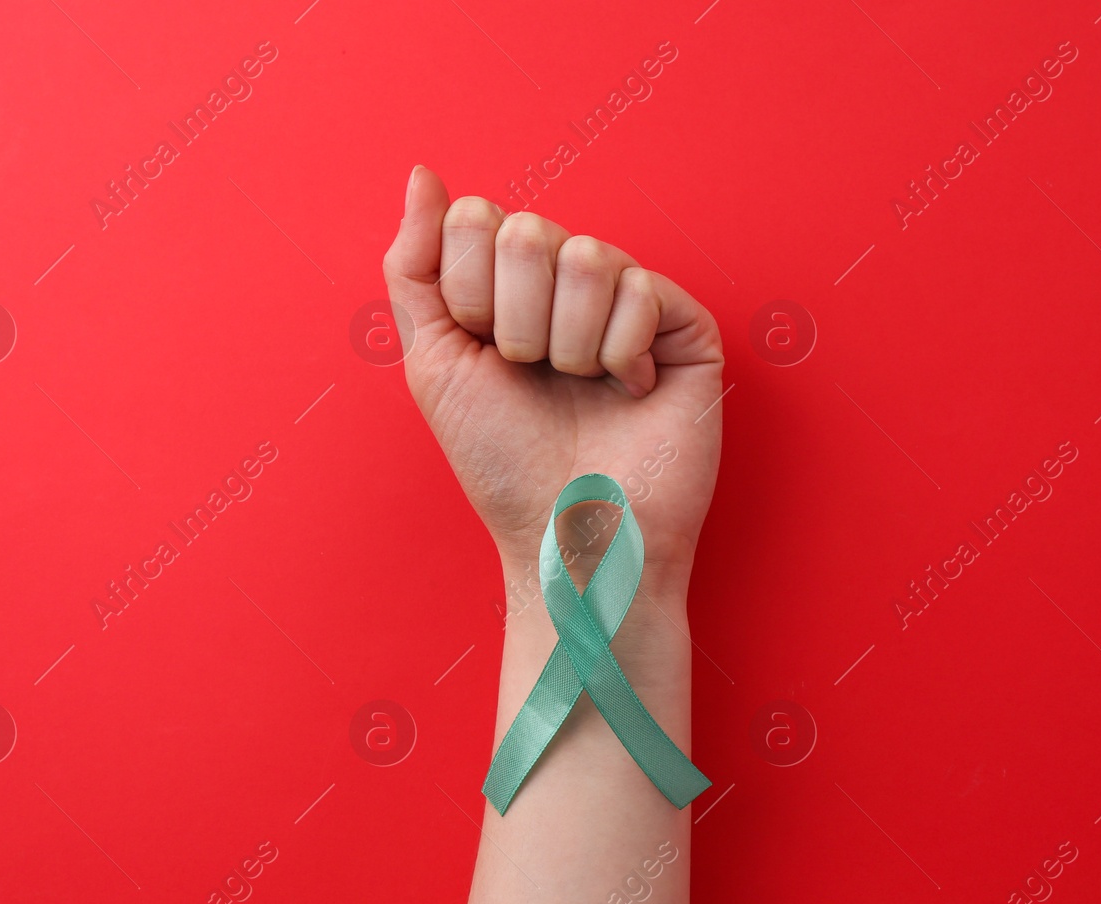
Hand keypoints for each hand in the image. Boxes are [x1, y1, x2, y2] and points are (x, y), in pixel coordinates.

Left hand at [382, 166, 723, 591]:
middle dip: (515, 323)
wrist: (570, 533)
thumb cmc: (504, 463)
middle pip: (526, 231)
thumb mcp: (434, 361)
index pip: (477, 218)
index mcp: (510, 284)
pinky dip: (621, 355)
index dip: (470, 294)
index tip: (486, 355)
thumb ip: (416, 264)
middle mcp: (569, 283)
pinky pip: (642, 290)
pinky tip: (629, 391)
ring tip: (583, 388)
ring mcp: (630, 300)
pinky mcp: (685, 326)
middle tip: (535, 377)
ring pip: (585, 257)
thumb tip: (422, 173)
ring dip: (567, 345)